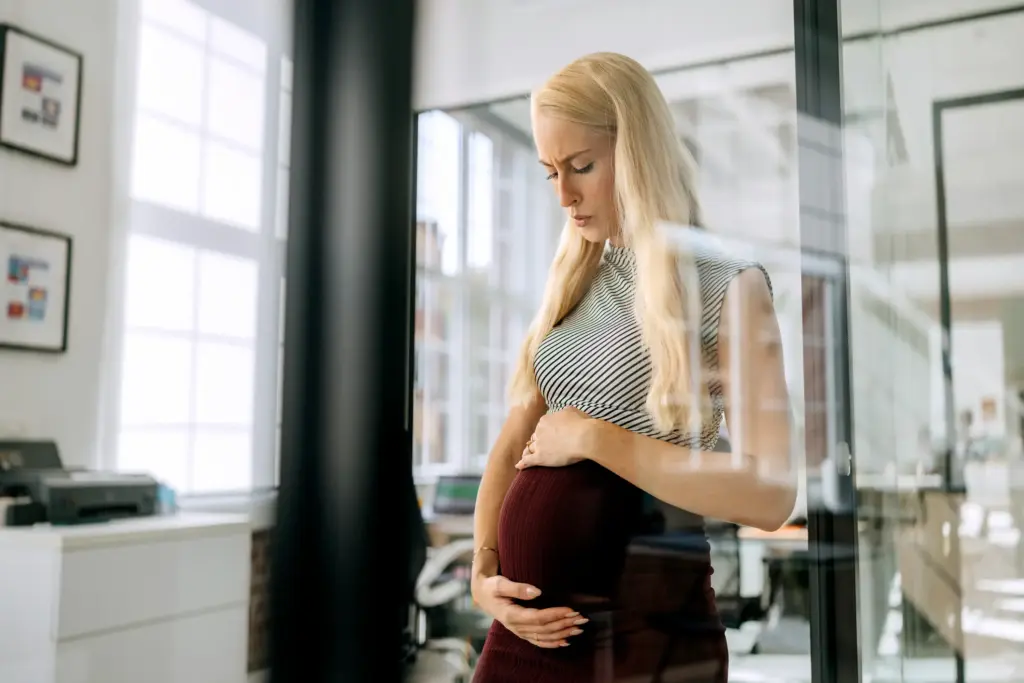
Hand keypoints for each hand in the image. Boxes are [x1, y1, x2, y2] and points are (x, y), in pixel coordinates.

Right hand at [472, 574, 587, 647]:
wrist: (483, 595)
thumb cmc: (492, 586)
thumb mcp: (500, 583)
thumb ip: (517, 587)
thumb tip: (537, 591)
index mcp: (511, 615)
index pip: (538, 617)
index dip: (555, 615)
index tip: (571, 609)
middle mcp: (516, 627)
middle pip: (544, 629)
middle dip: (564, 624)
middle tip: (581, 618)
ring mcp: (519, 631)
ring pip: (544, 637)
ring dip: (563, 634)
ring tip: (579, 628)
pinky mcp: (522, 632)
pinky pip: (539, 641)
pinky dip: (553, 643)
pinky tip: (565, 641)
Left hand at [516, 406, 593, 469]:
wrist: (584, 437)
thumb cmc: (581, 424)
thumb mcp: (572, 411)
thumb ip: (564, 412)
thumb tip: (564, 413)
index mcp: (545, 420)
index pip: (541, 427)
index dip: (544, 432)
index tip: (548, 436)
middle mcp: (539, 431)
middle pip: (535, 438)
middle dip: (537, 441)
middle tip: (539, 447)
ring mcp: (539, 444)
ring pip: (530, 449)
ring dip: (528, 452)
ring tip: (526, 456)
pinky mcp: (541, 457)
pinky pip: (528, 461)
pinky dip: (523, 464)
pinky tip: (519, 466)